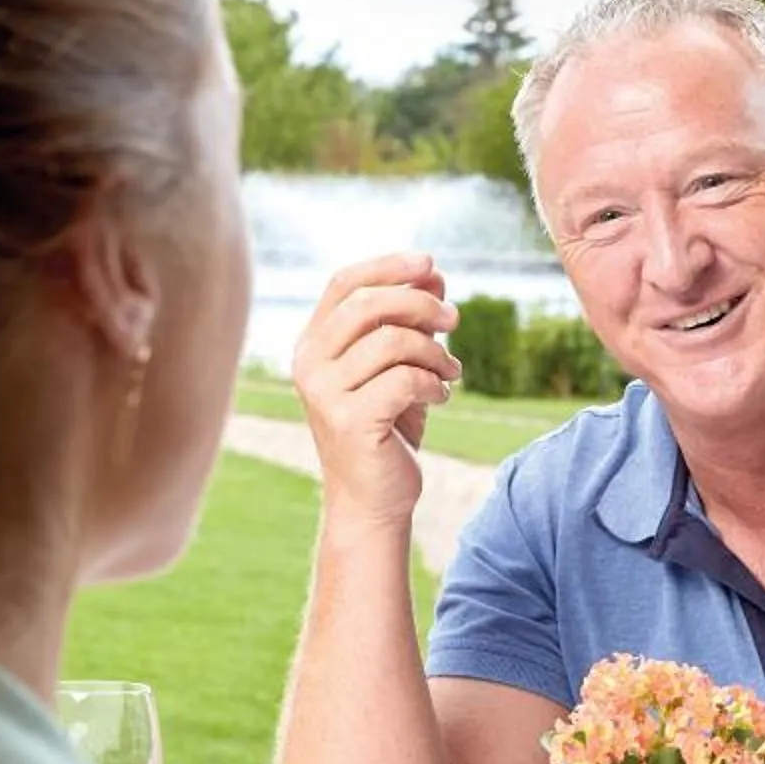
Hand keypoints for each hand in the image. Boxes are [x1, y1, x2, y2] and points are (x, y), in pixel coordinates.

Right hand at [291, 253, 459, 531]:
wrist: (373, 500)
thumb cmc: (387, 427)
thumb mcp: (398, 365)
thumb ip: (409, 320)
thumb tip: (432, 273)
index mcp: (313, 343)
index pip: (344, 283)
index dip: (388, 265)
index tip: (430, 263)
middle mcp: (309, 364)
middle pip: (369, 303)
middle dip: (422, 304)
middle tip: (455, 320)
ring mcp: (325, 393)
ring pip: (393, 341)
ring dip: (436, 352)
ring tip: (451, 373)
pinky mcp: (350, 422)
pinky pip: (405, 379)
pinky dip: (434, 384)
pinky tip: (440, 398)